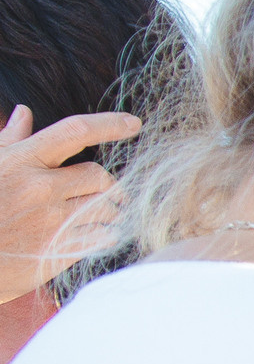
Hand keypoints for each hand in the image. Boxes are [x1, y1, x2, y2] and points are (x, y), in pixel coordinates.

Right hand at [0, 105, 141, 303]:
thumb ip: (10, 140)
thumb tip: (24, 112)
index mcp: (22, 161)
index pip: (75, 132)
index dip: (108, 124)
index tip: (131, 123)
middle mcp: (41, 189)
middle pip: (100, 176)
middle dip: (106, 184)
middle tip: (104, 191)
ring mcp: (52, 222)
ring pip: (106, 209)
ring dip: (109, 211)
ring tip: (97, 214)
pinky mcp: (59, 251)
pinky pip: (102, 237)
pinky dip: (105, 234)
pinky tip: (95, 234)